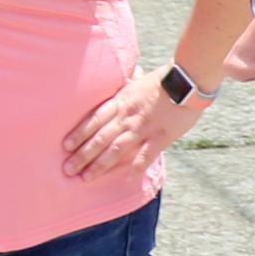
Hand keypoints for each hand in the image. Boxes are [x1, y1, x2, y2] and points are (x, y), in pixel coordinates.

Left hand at [59, 65, 201, 181]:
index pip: (94, 120)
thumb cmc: (167, 78)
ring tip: (86, 178)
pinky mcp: (160, 136)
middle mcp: (127, 117)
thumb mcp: (141, 79)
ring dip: (100, 165)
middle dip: (82, 155)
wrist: (188, 79)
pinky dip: (135, 168)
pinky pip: (145, 155)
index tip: (65, 146)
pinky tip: (127, 179)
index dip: (79, 133)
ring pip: (116, 149)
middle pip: (100, 138)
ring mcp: (143, 128)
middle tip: (68, 170)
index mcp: (121, 101)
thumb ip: (130, 84)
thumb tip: (128, 76)